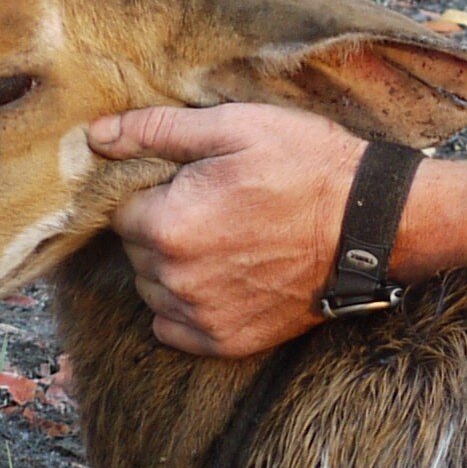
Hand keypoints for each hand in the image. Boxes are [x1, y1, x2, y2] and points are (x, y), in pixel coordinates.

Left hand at [89, 103, 365, 356]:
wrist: (370, 225)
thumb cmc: (305, 167)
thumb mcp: (234, 127)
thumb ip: (156, 130)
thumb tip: (96, 135)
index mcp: (168, 224)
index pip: (120, 210)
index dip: (153, 192)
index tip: (191, 183)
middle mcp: (176, 279)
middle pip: (136, 251)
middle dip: (161, 228)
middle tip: (213, 208)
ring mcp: (202, 315)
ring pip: (152, 289)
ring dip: (171, 268)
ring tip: (222, 242)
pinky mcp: (227, 341)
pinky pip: (173, 328)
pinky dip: (185, 307)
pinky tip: (220, 279)